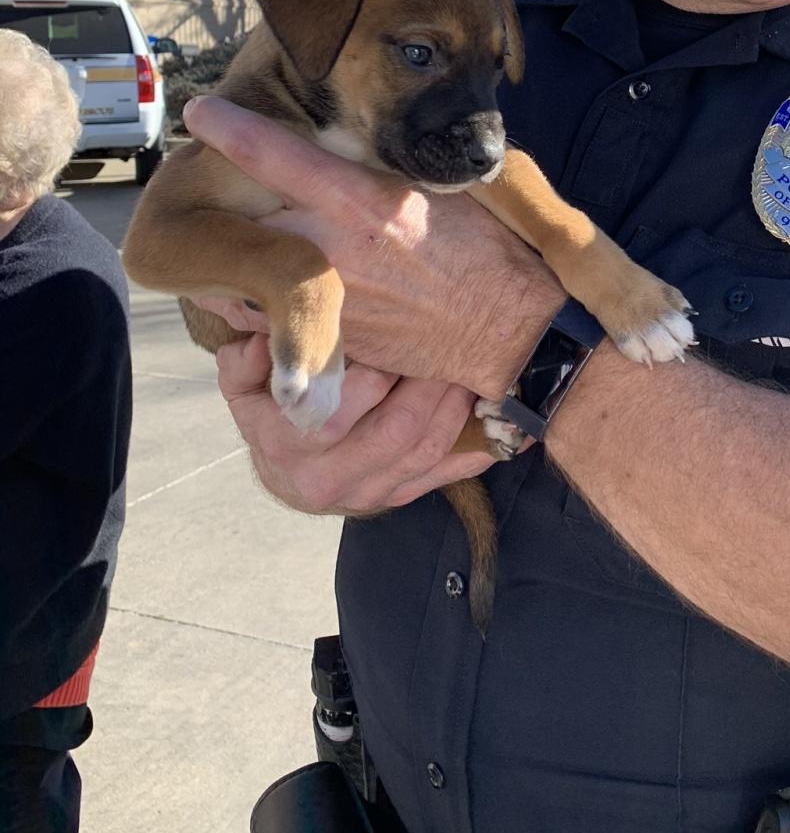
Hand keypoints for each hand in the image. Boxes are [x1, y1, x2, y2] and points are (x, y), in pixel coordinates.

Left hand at [183, 96, 561, 398]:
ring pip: (246, 272)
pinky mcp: (328, 335)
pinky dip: (258, 295)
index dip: (231, 130)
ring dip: (232, 251)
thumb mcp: (441, 189)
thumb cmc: (486, 250)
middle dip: (219, 197)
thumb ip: (384, 167)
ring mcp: (324, 297)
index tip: (200, 114)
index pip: (277, 157)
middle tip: (204, 180)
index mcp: (362, 200)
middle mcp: (332, 248)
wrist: (510, 328)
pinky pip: (269, 314)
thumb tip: (349, 141)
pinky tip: (265, 281)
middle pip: (241, 216)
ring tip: (227, 233)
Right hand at [218, 333, 495, 514]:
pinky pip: (447, 475)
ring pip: (426, 451)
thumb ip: (248, 360)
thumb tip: (263, 341)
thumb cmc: (272, 413)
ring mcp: (369, 494)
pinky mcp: (400, 497)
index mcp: (289, 446)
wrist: (286, 473)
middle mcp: (329, 479)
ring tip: (471, 365)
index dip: (373, 374)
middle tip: (450, 344)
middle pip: (395, 432)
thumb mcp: (246, 386)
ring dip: (456, 407)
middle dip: (428, 385)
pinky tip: (500, 419)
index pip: (337, 412)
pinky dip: (478, 447)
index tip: (396, 336)